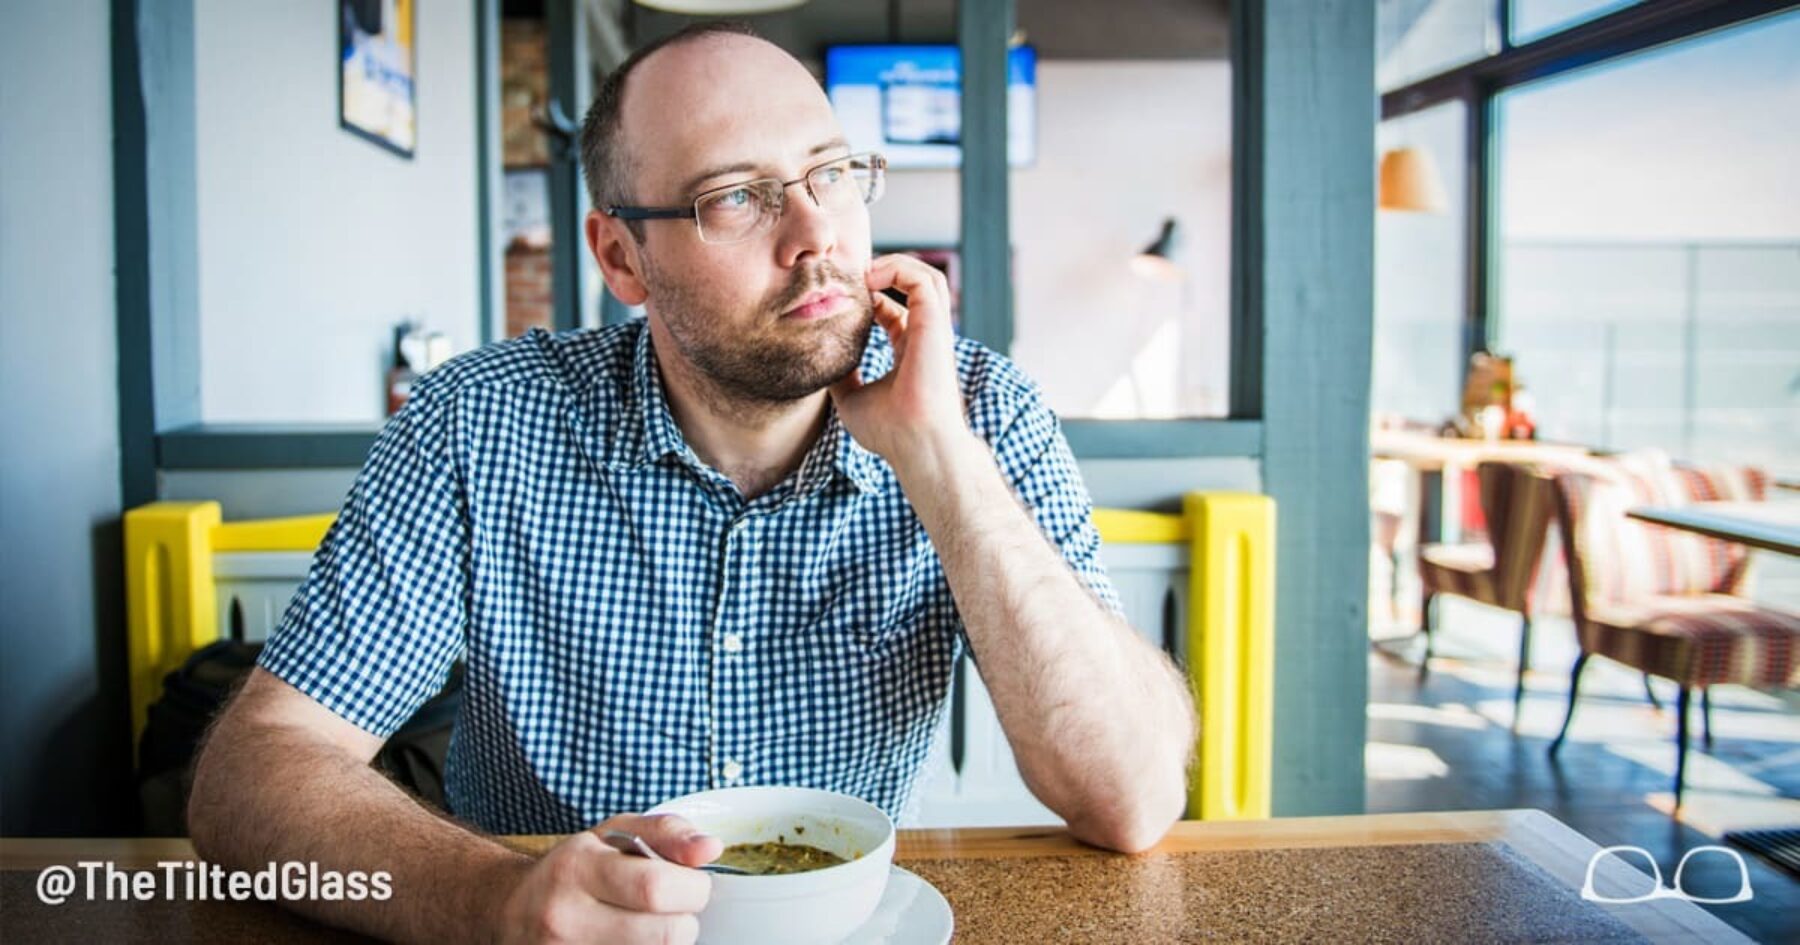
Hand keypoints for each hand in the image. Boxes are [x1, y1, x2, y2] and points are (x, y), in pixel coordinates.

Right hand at [495, 813, 720, 943]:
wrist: (510, 910)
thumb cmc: (572, 869)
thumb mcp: (613, 834)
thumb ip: (667, 833)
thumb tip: (711, 848)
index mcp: (577, 868)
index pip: (656, 888)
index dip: (692, 889)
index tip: (691, 883)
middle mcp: (566, 917)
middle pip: (665, 934)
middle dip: (684, 920)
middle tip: (672, 908)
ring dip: (666, 941)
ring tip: (648, 924)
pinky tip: (632, 940)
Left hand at [829, 254, 972, 466]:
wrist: (915, 445)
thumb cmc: (890, 432)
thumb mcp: (851, 399)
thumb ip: (840, 377)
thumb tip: (819, 362)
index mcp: (910, 354)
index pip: (894, 312)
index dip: (869, 298)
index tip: (842, 297)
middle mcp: (925, 338)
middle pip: (914, 288)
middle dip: (884, 272)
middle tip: (851, 275)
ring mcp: (933, 331)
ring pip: (925, 278)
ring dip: (894, 266)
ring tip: (863, 272)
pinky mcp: (935, 324)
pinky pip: (923, 280)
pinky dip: (898, 269)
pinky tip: (870, 279)